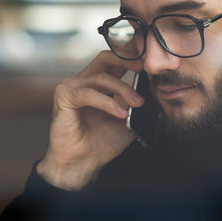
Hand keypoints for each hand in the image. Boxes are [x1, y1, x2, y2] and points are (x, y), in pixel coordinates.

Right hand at [37, 51, 143, 190]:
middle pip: (105, 57)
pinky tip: (121, 112)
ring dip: (123, 89)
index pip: (114, 61)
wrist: (83, 163)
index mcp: (97, 85)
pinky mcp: (65, 97)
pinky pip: (89, 94)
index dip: (132, 59)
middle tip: (144, 68)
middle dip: (126, 60)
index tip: (150, 65)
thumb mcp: (127, 120)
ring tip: (137, 103)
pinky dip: (108, 102)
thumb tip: (157, 93)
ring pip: (102, 77)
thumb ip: (136, 104)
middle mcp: (83, 81)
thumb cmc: (100, 143)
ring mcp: (72, 87)